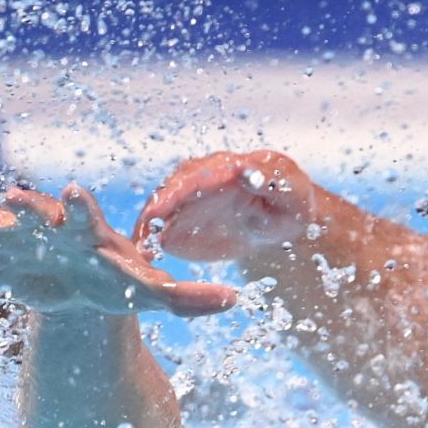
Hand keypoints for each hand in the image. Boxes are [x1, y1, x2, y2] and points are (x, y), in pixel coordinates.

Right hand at [0, 185, 236, 316]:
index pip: (87, 218)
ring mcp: (11, 240)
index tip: (77, 193)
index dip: (81, 208)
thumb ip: (189, 298)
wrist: (78, 278)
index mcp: (86, 234)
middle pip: (29, 217)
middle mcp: (45, 228)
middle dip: (16, 209)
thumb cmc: (118, 279)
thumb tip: (237, 301)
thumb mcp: (151, 294)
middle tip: (5, 200)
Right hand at [134, 150, 317, 262]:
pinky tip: (142, 260)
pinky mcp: (181, 220)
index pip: (196, 177)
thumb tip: (249, 171)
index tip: (158, 210)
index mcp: (227, 168)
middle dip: (153, 212)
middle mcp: (199, 179)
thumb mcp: (292, 194)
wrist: (281, 221)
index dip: (175, 193)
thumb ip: (274, 182)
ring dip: (147, 229)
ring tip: (135, 251)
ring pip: (161, 210)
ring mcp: (186, 198)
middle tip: (139, 236)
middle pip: (169, 192)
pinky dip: (149, 243)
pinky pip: (161, 229)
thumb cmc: (291, 203)